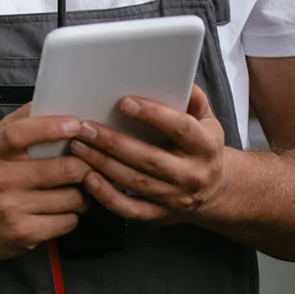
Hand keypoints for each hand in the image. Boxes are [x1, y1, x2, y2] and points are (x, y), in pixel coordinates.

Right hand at [0, 105, 91, 262]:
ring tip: (76, 189)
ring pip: (72, 197)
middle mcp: (0, 179)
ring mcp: (12, 208)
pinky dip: (73, 214)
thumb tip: (49, 98)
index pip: (20, 134)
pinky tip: (63, 209)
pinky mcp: (25, 234)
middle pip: (61, 169)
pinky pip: (68, 220)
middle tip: (90, 164)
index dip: (51, 127)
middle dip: (84, 166)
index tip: (75, 124)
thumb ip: (21, 122)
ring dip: (82, 193)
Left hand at [67, 85, 231, 223]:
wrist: (216, 191)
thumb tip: (179, 79)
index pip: (180, 128)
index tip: (123, 102)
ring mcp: (176, 198)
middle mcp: (192, 174)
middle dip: (114, 142)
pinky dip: (107, 196)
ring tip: (78, 146)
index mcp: (205, 146)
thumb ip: (194, 100)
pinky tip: (88, 178)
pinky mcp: (160, 214)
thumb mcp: (207, 121)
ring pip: (136, 183)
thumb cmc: (201, 146)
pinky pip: (131, 210)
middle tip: (84, 127)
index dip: (152, 114)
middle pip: (150, 158)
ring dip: (103, 164)